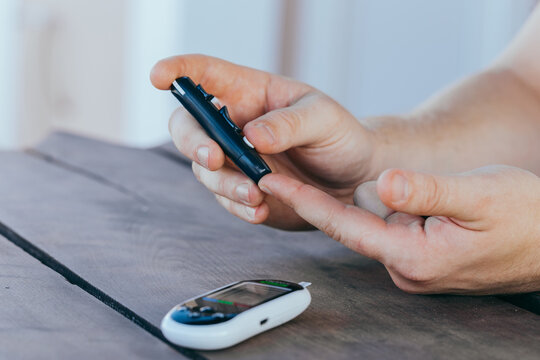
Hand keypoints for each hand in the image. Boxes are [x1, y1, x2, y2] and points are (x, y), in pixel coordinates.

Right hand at [151, 54, 375, 229]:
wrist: (354, 179)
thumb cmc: (340, 136)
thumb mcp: (324, 119)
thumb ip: (289, 123)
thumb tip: (250, 134)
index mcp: (250, 93)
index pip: (206, 75)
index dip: (178, 71)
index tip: (159, 76)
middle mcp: (233, 125)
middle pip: (189, 127)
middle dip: (194, 142)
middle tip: (215, 158)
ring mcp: (234, 160)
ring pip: (204, 170)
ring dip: (224, 183)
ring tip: (257, 195)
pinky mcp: (242, 190)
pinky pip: (225, 199)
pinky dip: (238, 206)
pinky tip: (261, 210)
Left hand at [258, 165, 539, 293]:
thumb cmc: (525, 218)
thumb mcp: (481, 195)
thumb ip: (429, 191)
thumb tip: (384, 182)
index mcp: (414, 256)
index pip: (345, 226)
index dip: (306, 202)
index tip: (272, 183)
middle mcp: (406, 267)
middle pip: (353, 227)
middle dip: (324, 200)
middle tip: (287, 173)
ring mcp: (413, 265)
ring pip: (374, 226)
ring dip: (360, 204)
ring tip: (355, 183)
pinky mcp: (421, 258)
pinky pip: (390, 230)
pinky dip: (383, 211)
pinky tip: (394, 197)